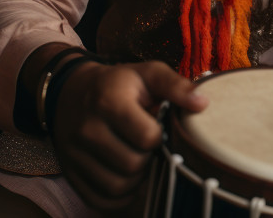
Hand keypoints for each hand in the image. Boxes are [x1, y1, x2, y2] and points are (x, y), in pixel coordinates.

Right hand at [51, 60, 206, 210]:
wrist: (72, 91)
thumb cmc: (119, 83)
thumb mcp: (148, 73)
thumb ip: (176, 85)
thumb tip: (203, 103)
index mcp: (109, 102)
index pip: (147, 137)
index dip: (161, 136)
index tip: (158, 126)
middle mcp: (87, 130)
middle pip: (133, 165)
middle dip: (149, 158)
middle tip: (148, 145)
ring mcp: (74, 154)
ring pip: (117, 187)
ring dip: (136, 179)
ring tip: (138, 158)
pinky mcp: (69, 172)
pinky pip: (99, 200)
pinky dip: (118, 196)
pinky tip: (125, 176)